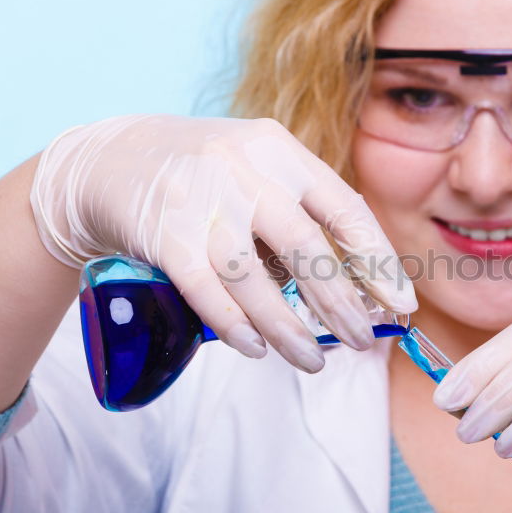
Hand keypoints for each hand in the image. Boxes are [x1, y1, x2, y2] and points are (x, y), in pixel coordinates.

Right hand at [30, 114, 415, 371]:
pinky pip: (206, 290)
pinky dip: (234, 324)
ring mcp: (199, 199)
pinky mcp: (162, 233)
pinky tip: (257, 348)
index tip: (401, 301)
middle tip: (364, 341)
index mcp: (279, 150)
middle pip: (305, 247)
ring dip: (288, 328)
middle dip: (340, 302)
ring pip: (253, 278)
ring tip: (313, 361)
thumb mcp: (256, 169)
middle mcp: (242, 169)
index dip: (377, 260)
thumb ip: (301, 211)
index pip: (343, 208)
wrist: (110, 160)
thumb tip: (358, 279)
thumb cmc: (203, 175)